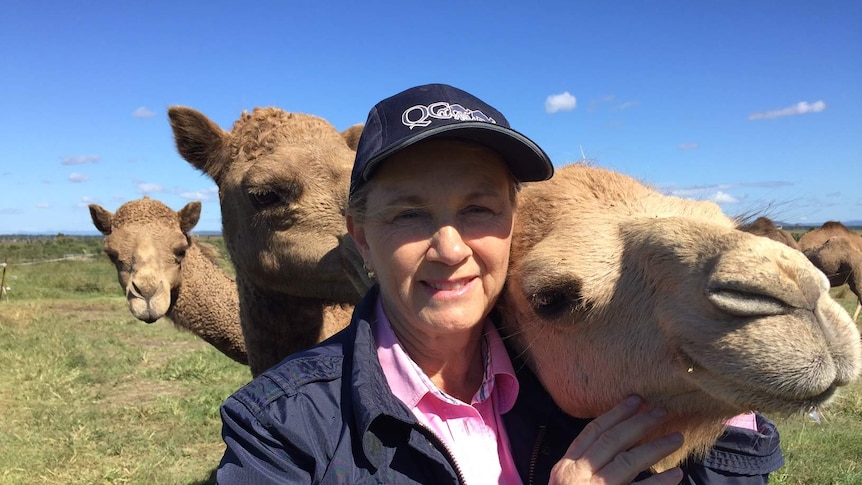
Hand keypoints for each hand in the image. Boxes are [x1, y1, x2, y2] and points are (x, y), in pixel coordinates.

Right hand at [549, 395, 683, 484]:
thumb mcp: (565, 482)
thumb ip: (582, 464)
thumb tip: (613, 443)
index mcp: (567, 466)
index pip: (592, 432)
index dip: (615, 414)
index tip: (635, 400)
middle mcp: (579, 476)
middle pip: (612, 442)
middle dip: (638, 423)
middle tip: (662, 411)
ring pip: (627, 462)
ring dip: (654, 448)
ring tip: (676, 438)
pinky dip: (659, 484)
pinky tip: (676, 475)